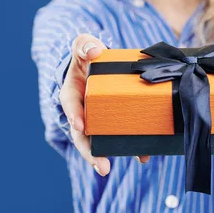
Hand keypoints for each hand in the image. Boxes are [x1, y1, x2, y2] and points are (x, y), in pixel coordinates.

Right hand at [59, 34, 149, 175]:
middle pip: (83, 135)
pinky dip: (131, 144)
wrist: (99, 61)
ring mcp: (97, 118)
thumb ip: (84, 45)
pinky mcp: (113, 120)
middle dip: (90, 152)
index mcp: (72, 94)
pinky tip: (143, 154)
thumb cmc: (88, 53)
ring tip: (122, 167)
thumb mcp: (83, 45)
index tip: (81, 126)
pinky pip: (120, 134)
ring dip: (109, 155)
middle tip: (102, 166)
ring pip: (100, 140)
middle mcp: (82, 111)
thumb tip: (94, 51)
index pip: (70, 107)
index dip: (75, 116)